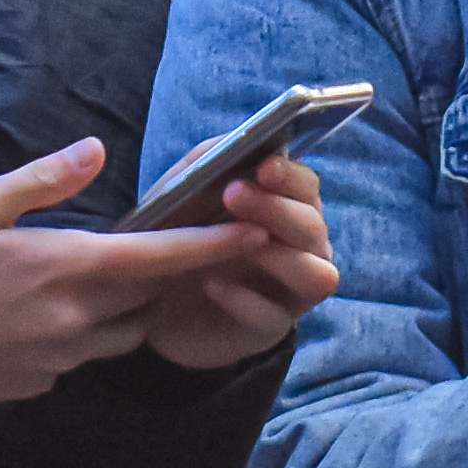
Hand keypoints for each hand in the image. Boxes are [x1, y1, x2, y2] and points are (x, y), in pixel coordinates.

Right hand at [0, 140, 283, 407]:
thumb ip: (44, 179)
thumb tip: (96, 149)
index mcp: (66, 267)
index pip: (159, 257)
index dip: (211, 245)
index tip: (254, 233)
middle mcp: (75, 318)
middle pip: (152, 299)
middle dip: (182, 278)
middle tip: (205, 253)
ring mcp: (59, 357)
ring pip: (124, 333)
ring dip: (136, 309)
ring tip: (134, 282)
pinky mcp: (39, 382)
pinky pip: (84, 356)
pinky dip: (89, 334)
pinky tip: (63, 315)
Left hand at [135, 150, 336, 371]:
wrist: (151, 303)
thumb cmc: (179, 237)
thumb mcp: (184, 191)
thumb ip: (211, 160)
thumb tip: (240, 138)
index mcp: (287, 209)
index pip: (308, 187)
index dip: (291, 176)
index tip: (264, 166)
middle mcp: (302, 250)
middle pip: (314, 228)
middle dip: (278, 210)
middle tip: (235, 195)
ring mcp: (290, 293)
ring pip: (316, 275)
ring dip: (279, 256)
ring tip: (237, 245)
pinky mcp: (267, 330)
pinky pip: (271, 317)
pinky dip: (243, 299)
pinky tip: (212, 284)